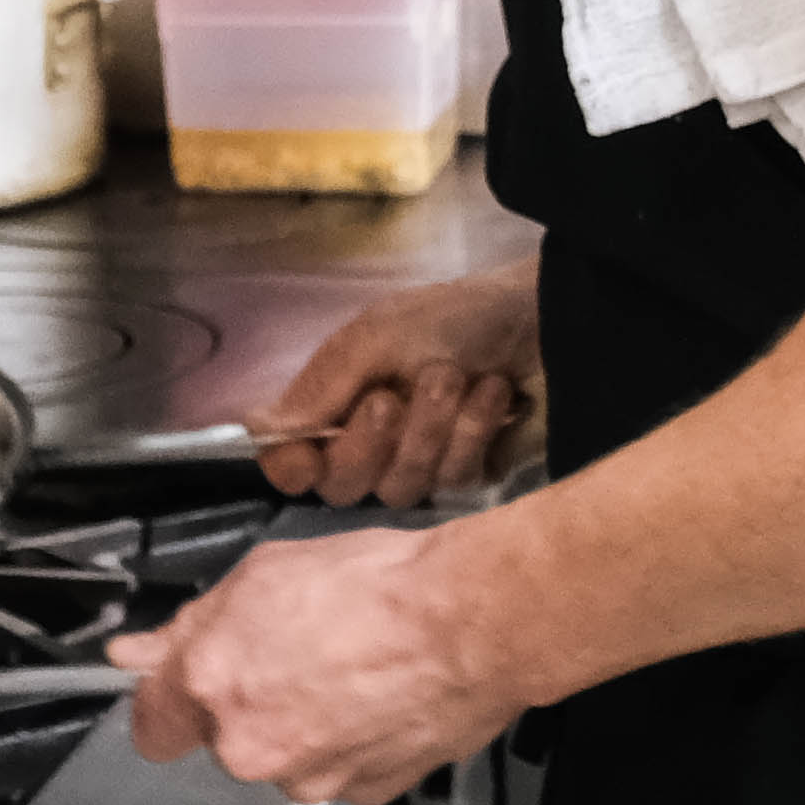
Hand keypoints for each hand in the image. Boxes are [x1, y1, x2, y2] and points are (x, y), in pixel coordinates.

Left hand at [107, 523, 524, 803]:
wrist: (471, 623)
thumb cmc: (374, 584)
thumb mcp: (265, 573)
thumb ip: (192, 625)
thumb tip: (134, 651)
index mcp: (213, 686)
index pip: (151, 725)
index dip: (169, 701)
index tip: (187, 683)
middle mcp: (250, 747)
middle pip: (227, 738)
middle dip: (252, 702)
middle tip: (298, 648)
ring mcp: (309, 778)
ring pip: (287, 756)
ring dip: (306, 723)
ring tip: (354, 666)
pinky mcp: (363, 793)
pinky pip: (339, 768)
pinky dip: (353, 740)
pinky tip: (382, 695)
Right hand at [256, 261, 537, 506]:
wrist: (548, 322)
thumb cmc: (456, 316)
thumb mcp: (380, 334)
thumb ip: (322, 386)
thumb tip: (256, 429)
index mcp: (338, 401)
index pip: (290, 459)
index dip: (290, 466)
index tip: (308, 455)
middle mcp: (372, 440)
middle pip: (339, 487)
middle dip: (369, 442)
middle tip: (395, 396)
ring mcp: (421, 462)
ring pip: (398, 488)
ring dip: (430, 428)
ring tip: (458, 378)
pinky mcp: (469, 476)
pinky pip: (452, 482)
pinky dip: (471, 432)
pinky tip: (494, 395)